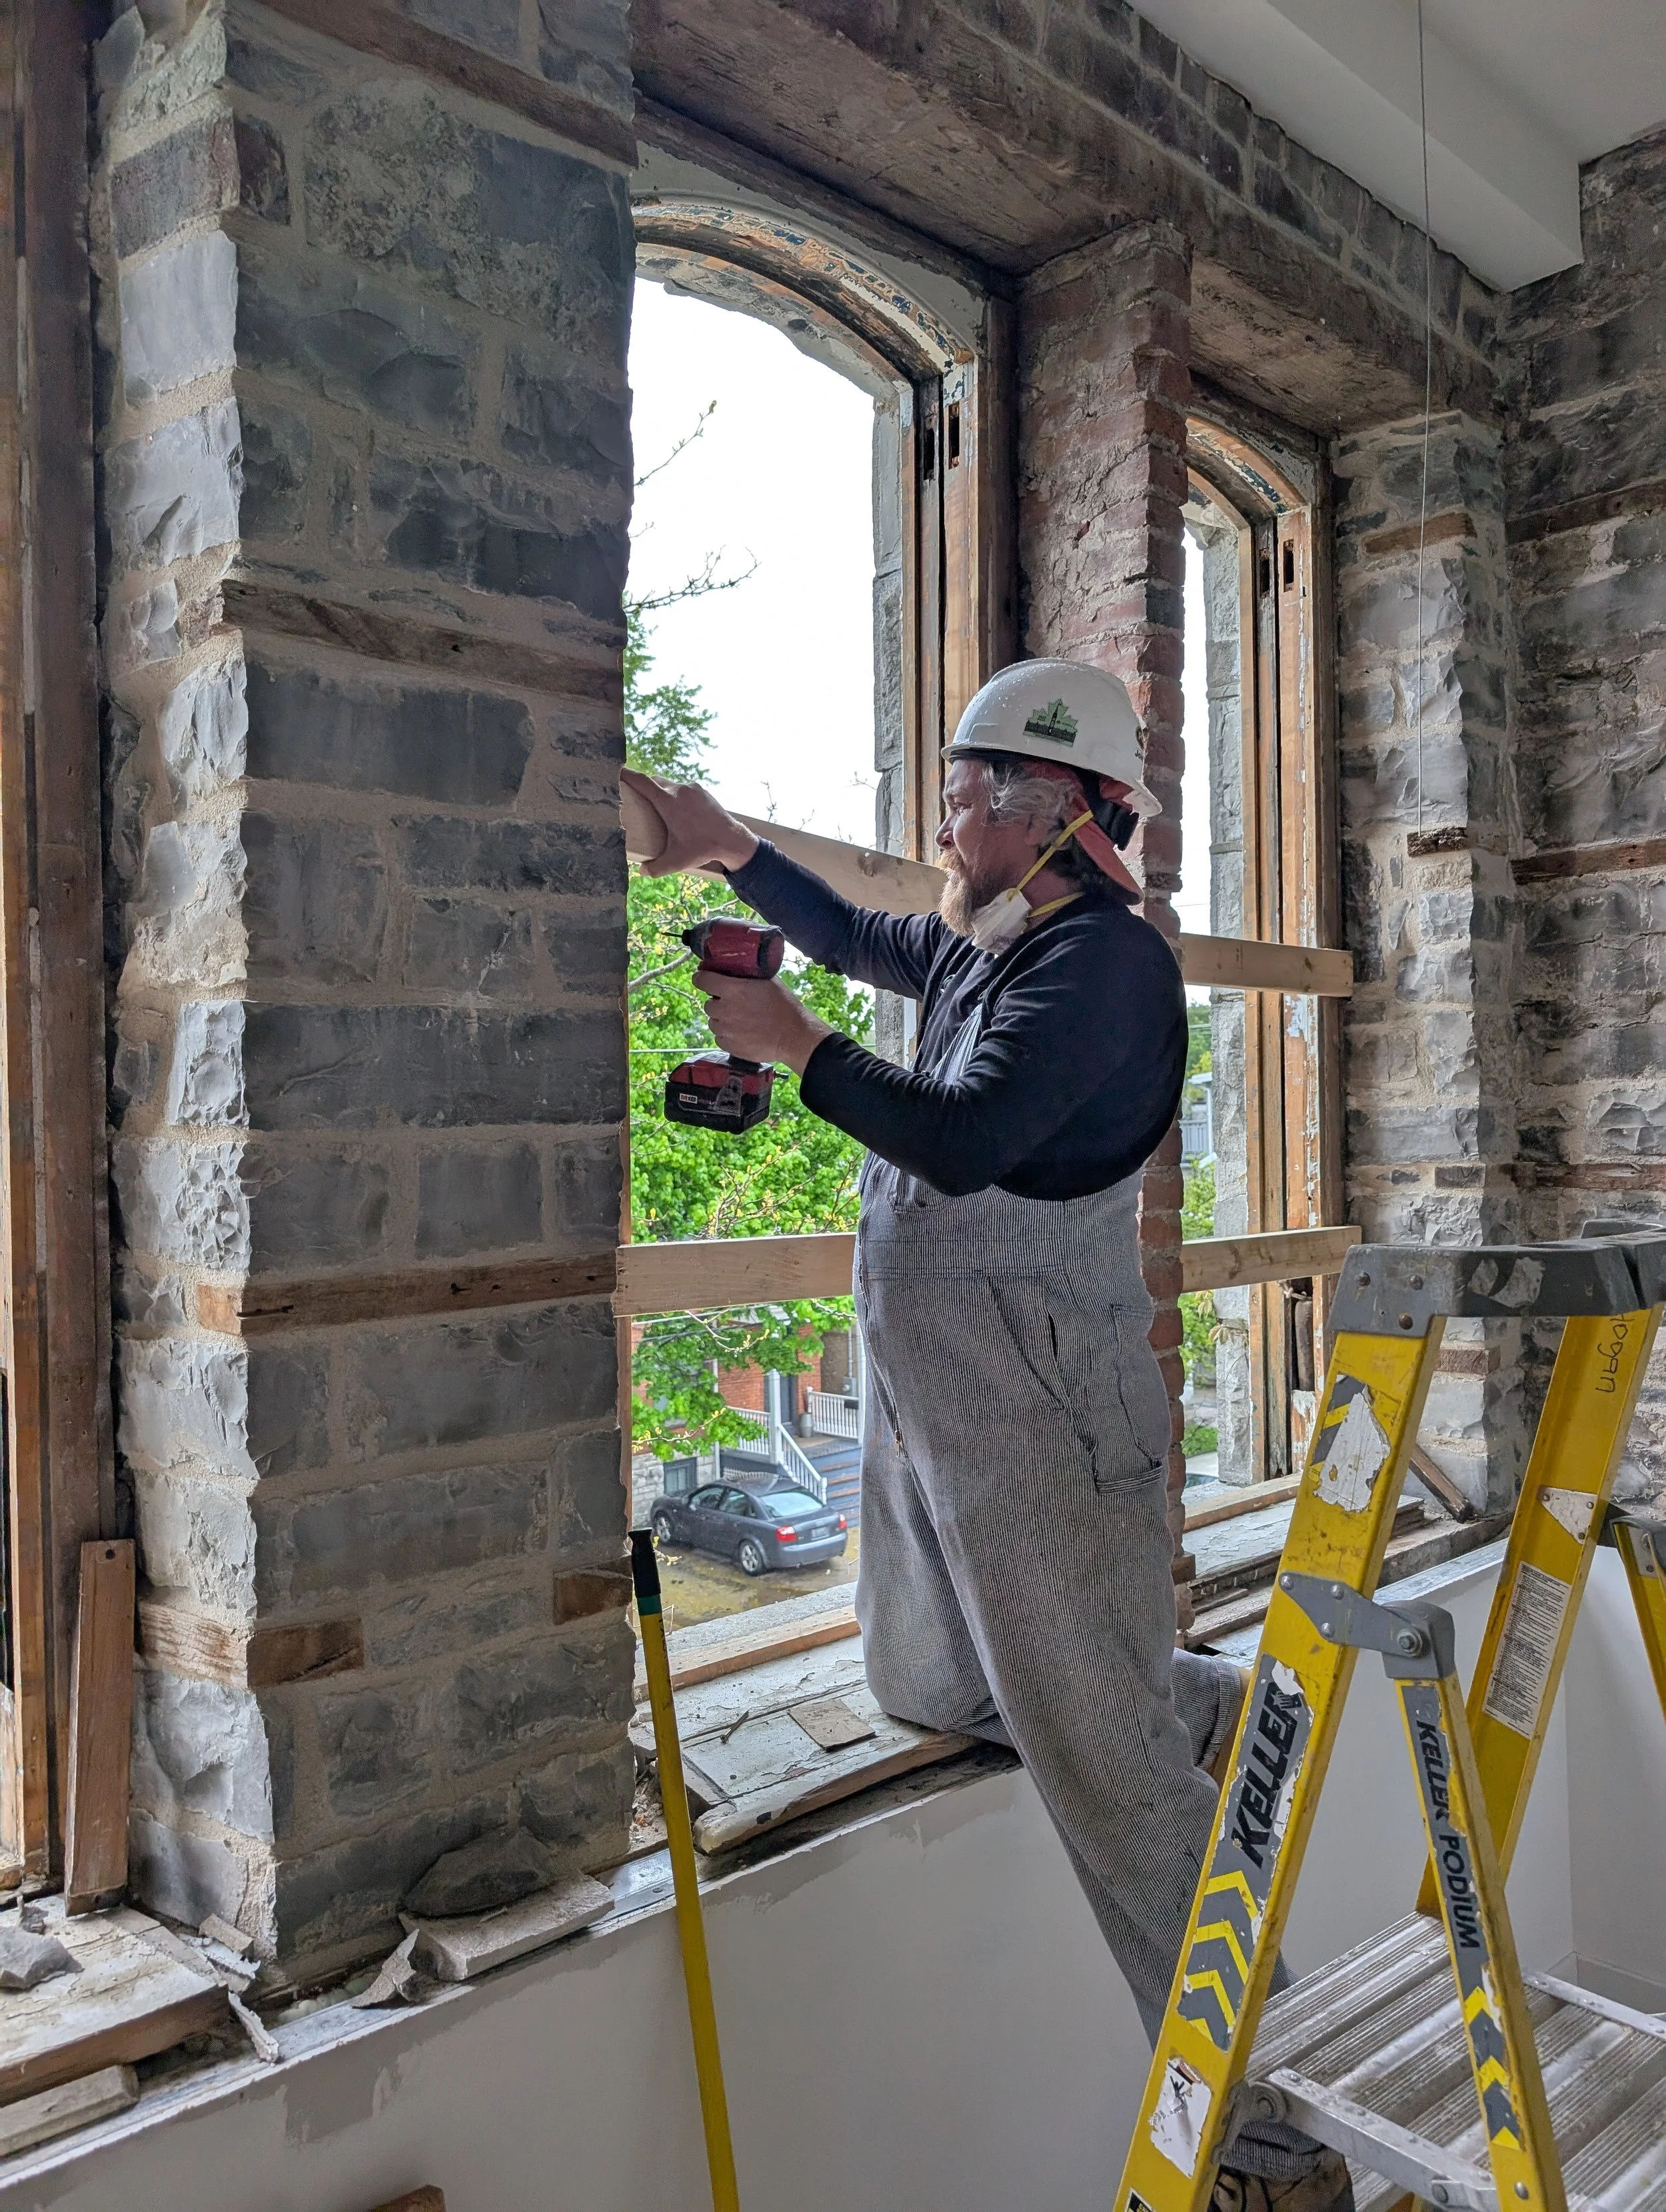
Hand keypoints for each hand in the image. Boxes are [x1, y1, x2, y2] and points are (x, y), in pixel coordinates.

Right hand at [622, 766, 757, 876]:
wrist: (732, 839)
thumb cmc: (703, 848)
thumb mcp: (677, 860)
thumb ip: (656, 868)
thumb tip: (641, 871)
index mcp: (668, 801)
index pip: (642, 782)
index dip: (627, 775)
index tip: (617, 771)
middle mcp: (679, 790)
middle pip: (654, 781)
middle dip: (644, 786)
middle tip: (636, 795)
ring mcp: (692, 788)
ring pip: (669, 784)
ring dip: (661, 791)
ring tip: (657, 806)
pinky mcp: (702, 790)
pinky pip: (683, 788)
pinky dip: (676, 794)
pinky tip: (677, 809)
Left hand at [701, 972, 833, 1076]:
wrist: (794, 1036)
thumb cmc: (784, 1006)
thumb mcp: (769, 982)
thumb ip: (749, 975)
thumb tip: (738, 969)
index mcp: (732, 990)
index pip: (702, 980)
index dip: (701, 978)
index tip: (703, 978)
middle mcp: (724, 1010)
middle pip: (708, 1004)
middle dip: (718, 1002)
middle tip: (733, 1004)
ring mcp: (726, 1030)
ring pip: (713, 1022)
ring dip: (722, 1020)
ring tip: (740, 1020)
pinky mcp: (730, 1046)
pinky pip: (720, 1038)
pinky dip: (727, 1035)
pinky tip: (742, 1033)